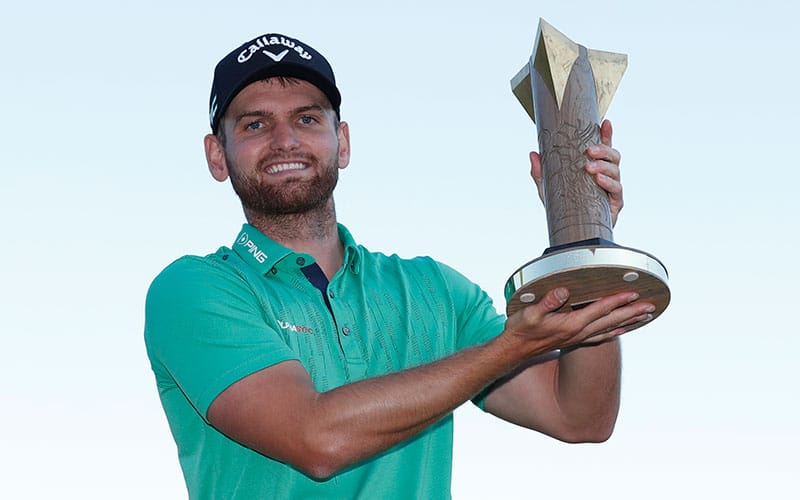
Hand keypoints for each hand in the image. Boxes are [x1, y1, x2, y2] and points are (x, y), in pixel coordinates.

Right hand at [503, 287, 653, 353]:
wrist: (514, 351)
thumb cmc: (521, 331)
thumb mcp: (530, 313)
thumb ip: (548, 301)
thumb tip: (564, 290)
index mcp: (570, 324)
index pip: (599, 310)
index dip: (616, 300)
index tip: (633, 292)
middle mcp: (578, 333)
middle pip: (611, 321)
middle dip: (631, 312)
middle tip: (651, 306)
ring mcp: (577, 338)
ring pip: (610, 329)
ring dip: (629, 322)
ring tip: (645, 316)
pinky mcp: (574, 340)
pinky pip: (601, 336)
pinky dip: (615, 331)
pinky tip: (621, 329)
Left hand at [529, 119, 623, 226]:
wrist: (570, 234)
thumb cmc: (564, 208)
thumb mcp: (548, 188)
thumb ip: (541, 172)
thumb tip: (533, 154)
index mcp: (594, 168)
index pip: (603, 148)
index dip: (607, 134)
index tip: (606, 122)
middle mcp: (606, 176)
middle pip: (614, 156)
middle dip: (604, 150)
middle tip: (589, 151)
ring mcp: (612, 189)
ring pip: (616, 171)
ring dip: (604, 167)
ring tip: (589, 168)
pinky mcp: (614, 204)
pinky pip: (617, 190)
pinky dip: (608, 184)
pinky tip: (599, 181)